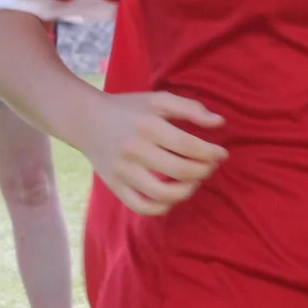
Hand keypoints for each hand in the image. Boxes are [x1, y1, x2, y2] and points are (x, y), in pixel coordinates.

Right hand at [74, 93, 227, 215]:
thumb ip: (191, 108)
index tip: (222, 154)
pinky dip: (163, 207)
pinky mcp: (115, 186)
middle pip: (180, 171)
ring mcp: (123, 171)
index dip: (211, 153)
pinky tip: (173, 195)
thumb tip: (220, 123)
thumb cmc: (129, 108)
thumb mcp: (159, 99)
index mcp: (148, 126)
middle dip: (203, 171)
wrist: (86, 120)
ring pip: (163, 194)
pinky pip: (142, 207)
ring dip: (187, 191)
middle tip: (209, 166)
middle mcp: (135, 150)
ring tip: (194, 181)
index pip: (189, 146)